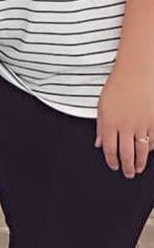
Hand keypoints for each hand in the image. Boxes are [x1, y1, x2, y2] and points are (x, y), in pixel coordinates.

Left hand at [96, 63, 153, 177]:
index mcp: (110, 122)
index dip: (112, 161)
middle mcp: (125, 126)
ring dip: (139, 163)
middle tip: (127, 174)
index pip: (110, 149)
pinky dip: (150, 149)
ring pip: (141, 151)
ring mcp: (141, 125)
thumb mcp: (102, 105)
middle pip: (127, 154)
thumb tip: (99, 144)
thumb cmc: (117, 86)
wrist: (136, 73)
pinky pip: (153, 141)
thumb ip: (100, 127)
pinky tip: (147, 152)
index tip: (114, 166)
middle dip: (126, 167)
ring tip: (137, 169)